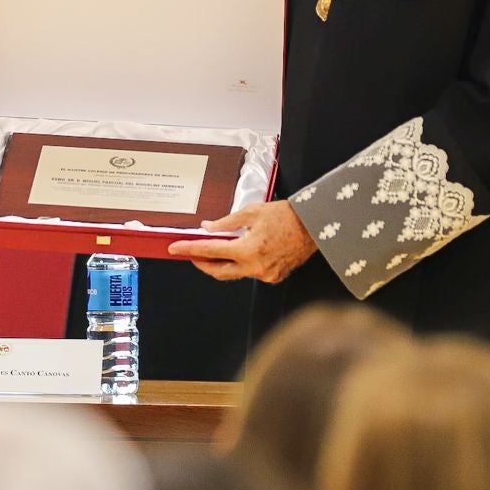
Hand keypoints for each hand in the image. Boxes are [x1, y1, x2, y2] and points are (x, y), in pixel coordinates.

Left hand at [166, 201, 316, 283]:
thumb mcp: (251, 213)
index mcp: (247, 250)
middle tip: (192, 253)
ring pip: (236, 273)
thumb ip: (226, 223)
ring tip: (217, 249)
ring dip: (224, 263)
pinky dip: (243, 264)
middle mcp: (255, 267)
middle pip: (219, 272)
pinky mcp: (274, 277)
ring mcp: (265, 275)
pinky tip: (242, 252)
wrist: (314, 225)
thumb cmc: (287, 216)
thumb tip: (208, 228)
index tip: (176, 248)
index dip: (189, 250)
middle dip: (202, 264)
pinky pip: (252, 273)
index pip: (210, 252)